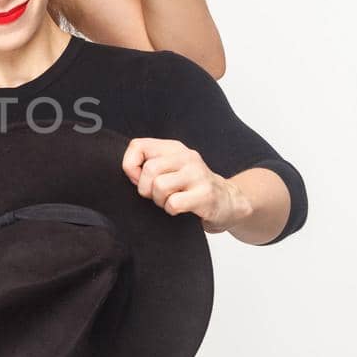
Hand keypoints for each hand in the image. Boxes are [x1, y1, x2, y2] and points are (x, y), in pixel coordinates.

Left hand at [120, 138, 247, 232]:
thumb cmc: (192, 188)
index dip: (129, 166)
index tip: (136, 180)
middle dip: (146, 189)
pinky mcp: (205, 194)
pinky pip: (174, 203)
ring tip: (169, 202)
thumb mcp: (171, 169)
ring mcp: (198, 175)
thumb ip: (149, 166)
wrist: (228, 203)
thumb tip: (128, 173)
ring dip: (159, 201)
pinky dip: (171, 210)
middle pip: (148, 169)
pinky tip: (180, 209)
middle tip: (157, 196)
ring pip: (159, 186)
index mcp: (174, 148)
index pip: (138, 146)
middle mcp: (187, 157)